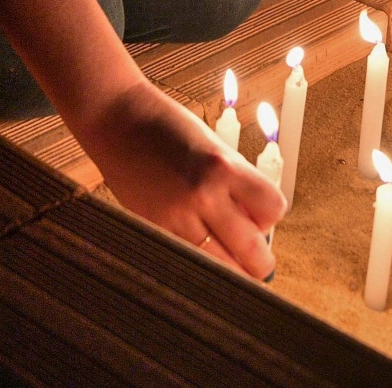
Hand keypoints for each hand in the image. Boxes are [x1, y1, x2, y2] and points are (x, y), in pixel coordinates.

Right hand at [73, 79, 283, 278]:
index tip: (262, 219)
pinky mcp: (154, 227)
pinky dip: (199, 262)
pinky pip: (188, 259)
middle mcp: (204, 193)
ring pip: (219, 266)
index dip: (270, 218)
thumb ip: (237, 185)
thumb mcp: (215, 148)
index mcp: (224, 166)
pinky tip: (200, 252)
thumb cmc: (168, 128)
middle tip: (258, 263)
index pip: (273, 209)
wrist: (118, 121)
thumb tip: (257, 226)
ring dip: (231, 269)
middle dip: (260, 262)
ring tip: (231, 264)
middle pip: (252, 251)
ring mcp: (176, 215)